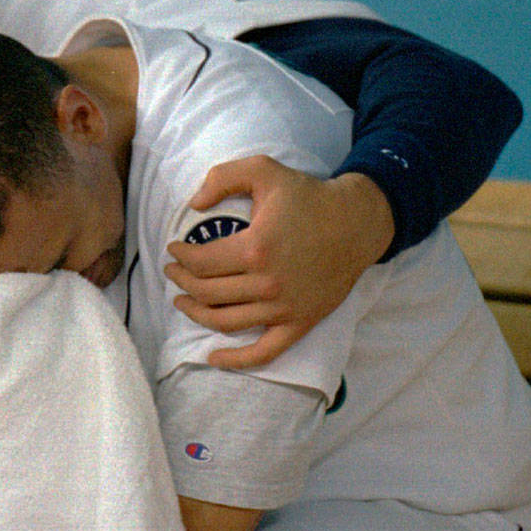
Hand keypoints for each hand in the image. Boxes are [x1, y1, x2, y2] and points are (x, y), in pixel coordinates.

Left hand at [165, 156, 392, 368]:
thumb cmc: (308, 196)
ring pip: (225, 322)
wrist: (357, 222)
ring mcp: (284, 308)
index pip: (200, 263)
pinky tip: (212, 358)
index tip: (174, 250)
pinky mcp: (300, 323)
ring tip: (182, 301)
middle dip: (181, 282)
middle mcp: (268, 284)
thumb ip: (222, 178)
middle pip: (207, 293)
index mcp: (256, 248)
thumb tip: (193, 204)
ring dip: (195, 314)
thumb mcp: (264, 169)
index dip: (179, 257)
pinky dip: (236, 360)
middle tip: (173, 272)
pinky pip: (264, 352)